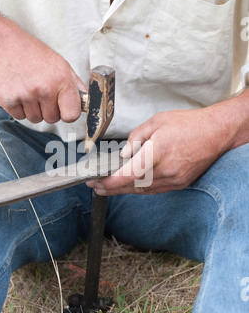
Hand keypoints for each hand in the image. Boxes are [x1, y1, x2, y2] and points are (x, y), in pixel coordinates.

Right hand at [0, 23, 86, 123]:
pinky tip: (18, 91)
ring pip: (35, 119)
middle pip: (52, 119)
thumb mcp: (61, 65)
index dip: (67, 113)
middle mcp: (44, 88)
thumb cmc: (35, 56)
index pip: (72, 115)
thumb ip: (75, 86)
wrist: (5, 45)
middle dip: (48, 110)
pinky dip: (18, 108)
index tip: (63, 107)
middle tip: (40, 92)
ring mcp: (25, 95)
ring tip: (28, 90)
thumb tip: (87, 102)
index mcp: (62, 80)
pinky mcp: (8, 99)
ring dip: (32, 109)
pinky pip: (19, 117)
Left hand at [87, 106, 230, 194]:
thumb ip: (136, 138)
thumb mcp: (157, 121)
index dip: (110, 181)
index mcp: (158, 152)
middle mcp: (166, 170)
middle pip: (132, 186)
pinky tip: (129, 186)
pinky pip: (154, 190)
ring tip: (107, 187)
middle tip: (95, 185)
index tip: (96, 181)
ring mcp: (174, 180)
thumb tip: (123, 154)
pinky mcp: (180, 184)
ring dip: (123, 190)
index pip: (129, 174)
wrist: (217, 133)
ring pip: (142, 191)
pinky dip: (139, 189)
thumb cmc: (189, 124)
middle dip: (110, 187)